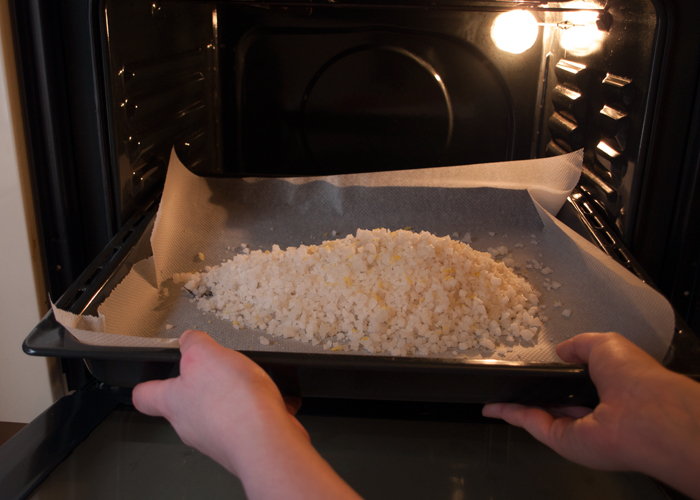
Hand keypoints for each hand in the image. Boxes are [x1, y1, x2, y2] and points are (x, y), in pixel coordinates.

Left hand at [133, 330, 361, 499]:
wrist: (266, 441)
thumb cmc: (232, 403)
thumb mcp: (204, 355)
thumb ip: (193, 344)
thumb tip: (188, 340)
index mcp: (174, 402)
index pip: (146, 396)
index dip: (149, 385)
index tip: (154, 378)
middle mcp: (191, 425)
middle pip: (186, 405)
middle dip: (202, 386)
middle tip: (216, 370)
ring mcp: (218, 438)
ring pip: (220, 413)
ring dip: (236, 397)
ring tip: (253, 382)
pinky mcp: (245, 443)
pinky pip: (252, 421)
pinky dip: (263, 408)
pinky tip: (276, 399)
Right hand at [483, 332, 699, 498]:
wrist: (645, 412)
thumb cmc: (634, 375)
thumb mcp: (606, 344)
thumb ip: (580, 345)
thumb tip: (562, 350)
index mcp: (607, 387)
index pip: (575, 384)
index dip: (556, 377)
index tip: (536, 370)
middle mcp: (593, 411)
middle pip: (555, 402)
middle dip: (533, 393)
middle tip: (508, 382)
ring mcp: (578, 428)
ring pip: (540, 415)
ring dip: (516, 405)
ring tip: (494, 392)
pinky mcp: (564, 441)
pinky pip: (533, 425)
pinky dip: (512, 415)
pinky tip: (494, 406)